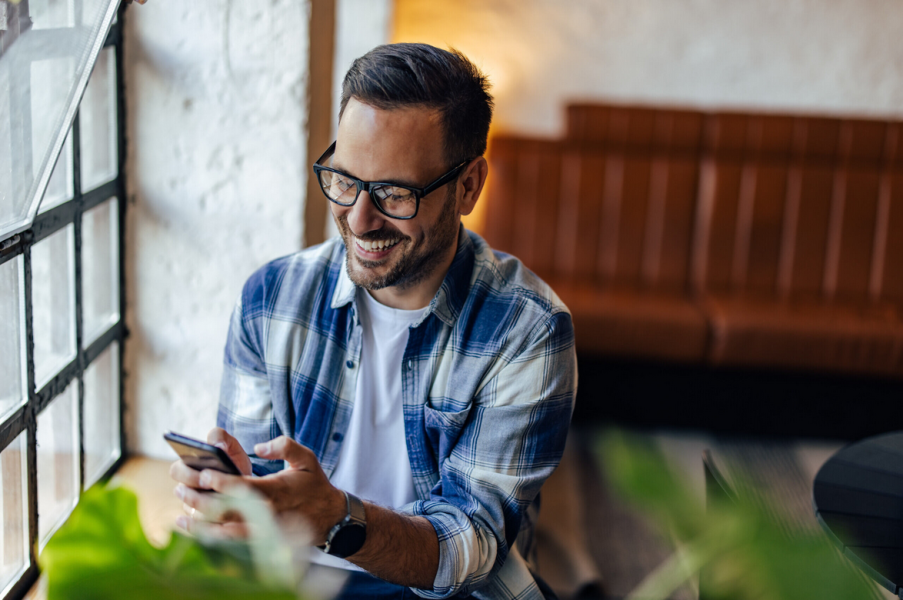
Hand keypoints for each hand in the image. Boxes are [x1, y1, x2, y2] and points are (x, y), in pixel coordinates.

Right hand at [170, 427, 251, 531]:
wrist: (247, 481)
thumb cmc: (233, 461)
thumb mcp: (229, 445)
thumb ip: (220, 437)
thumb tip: (216, 444)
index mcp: (187, 468)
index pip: (176, 470)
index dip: (187, 474)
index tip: (203, 474)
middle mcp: (187, 489)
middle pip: (181, 493)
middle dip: (195, 491)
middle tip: (212, 490)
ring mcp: (194, 507)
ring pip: (194, 511)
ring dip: (208, 508)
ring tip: (225, 502)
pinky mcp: (206, 522)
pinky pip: (205, 526)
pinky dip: (215, 522)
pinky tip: (228, 517)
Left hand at [174, 435, 346, 543]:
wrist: (329, 518)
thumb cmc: (314, 484)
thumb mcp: (306, 458)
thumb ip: (284, 446)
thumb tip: (259, 446)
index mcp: (276, 491)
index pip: (245, 489)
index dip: (223, 483)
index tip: (204, 474)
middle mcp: (266, 514)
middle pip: (228, 512)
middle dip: (201, 501)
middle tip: (180, 489)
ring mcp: (261, 530)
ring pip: (225, 533)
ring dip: (200, 524)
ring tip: (180, 513)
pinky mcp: (258, 540)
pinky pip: (229, 542)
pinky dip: (208, 536)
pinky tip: (191, 528)